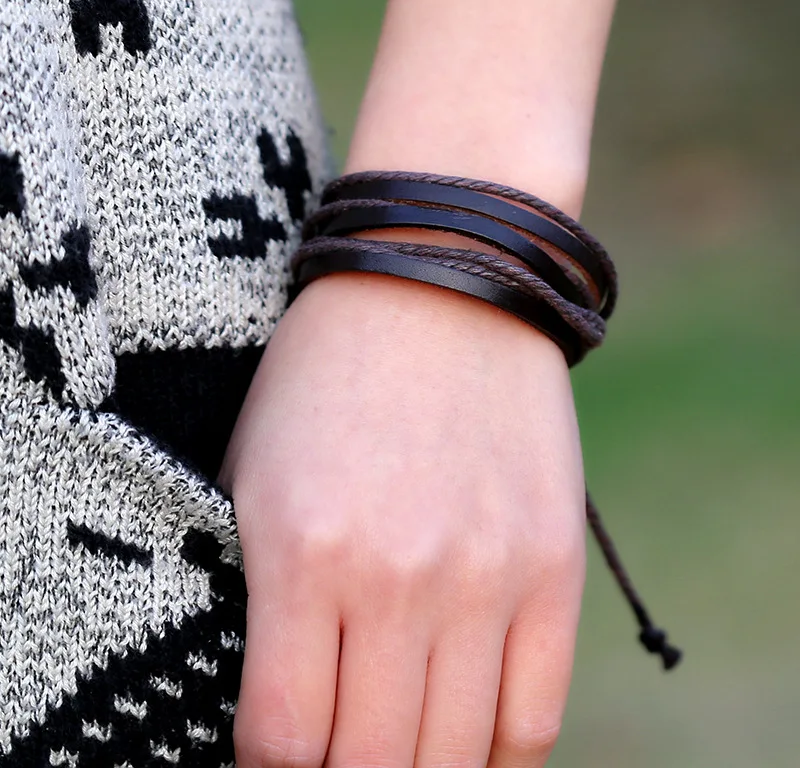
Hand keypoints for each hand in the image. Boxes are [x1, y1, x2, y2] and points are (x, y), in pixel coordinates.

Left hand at [219, 272, 585, 767]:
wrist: (438, 283)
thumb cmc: (326, 376)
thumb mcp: (255, 472)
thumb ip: (262, 595)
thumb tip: (281, 704)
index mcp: (301, 552)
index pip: (282, 741)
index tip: (277, 756)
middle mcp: (398, 578)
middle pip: (371, 765)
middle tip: (337, 755)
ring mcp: (487, 576)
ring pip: (455, 755)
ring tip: (399, 746)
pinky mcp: (553, 564)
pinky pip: (535, 715)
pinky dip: (496, 755)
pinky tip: (468, 743)